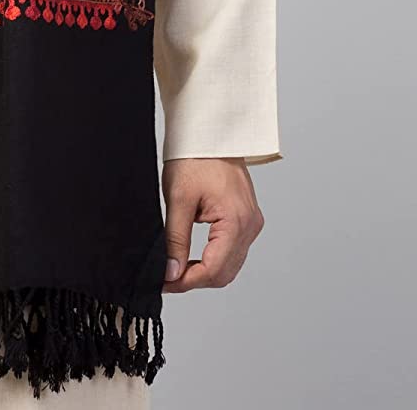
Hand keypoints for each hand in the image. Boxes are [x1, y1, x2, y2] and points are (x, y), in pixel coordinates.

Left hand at [161, 158, 263, 291]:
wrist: (209, 133)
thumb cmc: (195, 157)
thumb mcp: (178, 199)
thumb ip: (175, 240)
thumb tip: (171, 272)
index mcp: (236, 221)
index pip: (214, 270)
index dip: (187, 281)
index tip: (165, 284)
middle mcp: (250, 225)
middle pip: (225, 272)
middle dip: (195, 279)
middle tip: (167, 278)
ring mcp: (251, 222)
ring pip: (230, 264)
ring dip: (205, 270)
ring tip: (176, 267)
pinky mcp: (247, 218)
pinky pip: (233, 250)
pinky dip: (214, 257)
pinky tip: (193, 255)